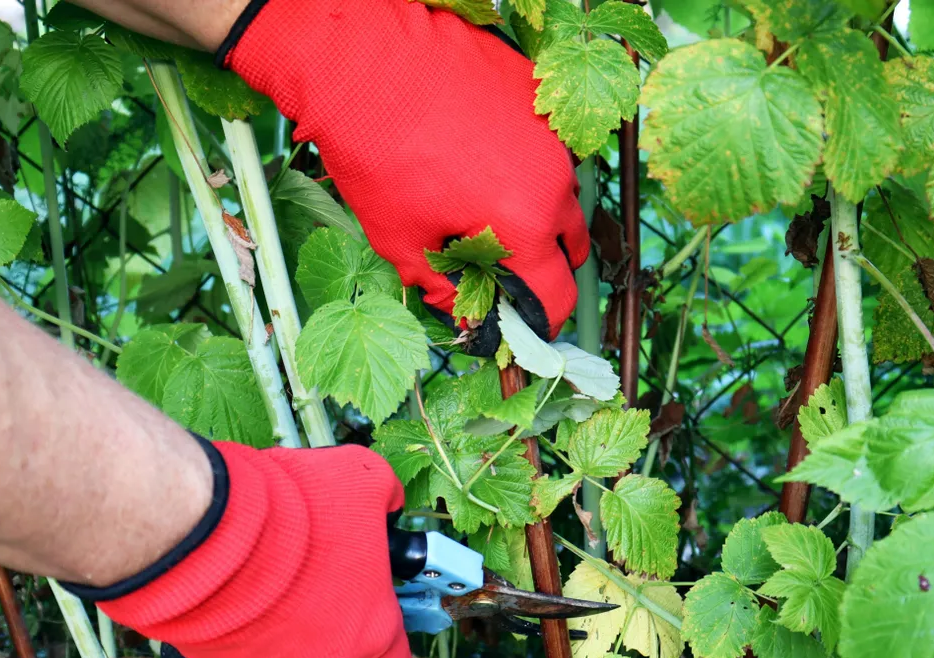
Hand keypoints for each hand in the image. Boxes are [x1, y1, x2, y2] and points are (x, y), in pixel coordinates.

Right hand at [64, 437, 409, 657]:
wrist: (214, 530)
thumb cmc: (297, 510)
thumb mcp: (364, 479)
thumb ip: (386, 496)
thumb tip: (389, 501)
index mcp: (371, 631)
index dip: (380, 638)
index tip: (366, 612)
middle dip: (326, 641)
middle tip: (309, 596)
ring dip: (279, 648)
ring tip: (264, 603)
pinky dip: (234, 648)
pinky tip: (228, 610)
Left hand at [222, 0, 589, 352]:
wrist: (362, 59)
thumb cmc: (376, 153)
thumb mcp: (401, 240)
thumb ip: (444, 286)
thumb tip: (463, 309)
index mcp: (523, 226)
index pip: (558, 295)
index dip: (542, 320)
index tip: (525, 322)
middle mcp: (552, 180)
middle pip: (571, 243)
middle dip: (543, 262)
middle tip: (502, 263)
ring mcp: (550, 132)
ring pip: (559, 190)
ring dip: (534, 206)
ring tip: (484, 198)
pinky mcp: (537, 93)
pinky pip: (544, 142)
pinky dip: (523, 157)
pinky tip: (479, 147)